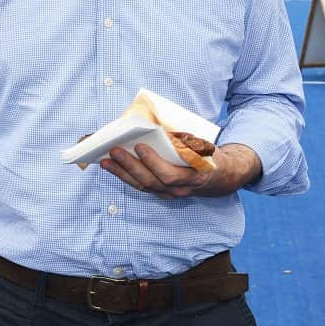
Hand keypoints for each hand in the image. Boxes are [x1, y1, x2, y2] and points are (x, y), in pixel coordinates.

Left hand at [101, 143, 260, 198]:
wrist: (219, 176)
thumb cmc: (208, 156)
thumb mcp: (204, 146)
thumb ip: (185, 141)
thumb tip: (160, 131)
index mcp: (192, 176)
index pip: (168, 174)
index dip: (153, 162)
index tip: (139, 146)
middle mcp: (179, 190)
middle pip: (150, 181)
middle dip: (129, 166)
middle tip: (114, 151)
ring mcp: (169, 194)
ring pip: (142, 186)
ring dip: (121, 173)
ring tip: (105, 160)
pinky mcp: (160, 193)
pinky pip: (141, 186)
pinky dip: (125, 176)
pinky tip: (112, 166)